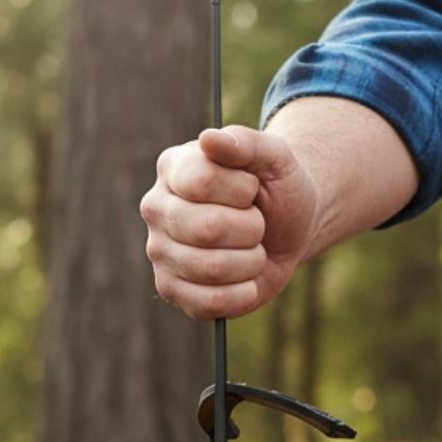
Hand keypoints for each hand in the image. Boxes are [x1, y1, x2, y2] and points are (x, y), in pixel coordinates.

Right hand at [140, 124, 318, 318]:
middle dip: (251, 228)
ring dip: (250, 261)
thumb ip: (246, 143)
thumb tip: (209, 139)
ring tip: (252, 249)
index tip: (252, 188)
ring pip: (210, 268)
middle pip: (208, 229)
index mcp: (173, 167)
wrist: (285, 229)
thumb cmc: (275, 188)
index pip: (203, 182)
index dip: (243, 190)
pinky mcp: (171, 290)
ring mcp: (159, 251)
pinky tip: (247, 278)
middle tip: (256, 223)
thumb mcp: (275, 157)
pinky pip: (207, 303)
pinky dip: (242, 293)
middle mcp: (156, 208)